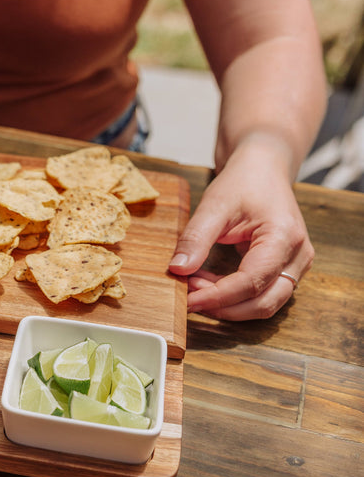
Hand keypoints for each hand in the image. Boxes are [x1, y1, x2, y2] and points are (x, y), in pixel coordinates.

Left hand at [167, 154, 312, 320]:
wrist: (263, 169)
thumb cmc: (244, 182)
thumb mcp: (214, 206)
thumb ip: (195, 239)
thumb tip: (177, 270)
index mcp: (285, 237)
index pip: (252, 282)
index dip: (218, 296)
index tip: (188, 300)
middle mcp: (298, 256)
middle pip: (264, 303)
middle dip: (224, 307)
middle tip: (188, 298)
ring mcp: (296, 265)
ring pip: (265, 304)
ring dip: (229, 305)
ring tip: (195, 287)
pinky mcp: (286, 269)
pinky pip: (262, 293)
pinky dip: (234, 296)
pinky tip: (208, 283)